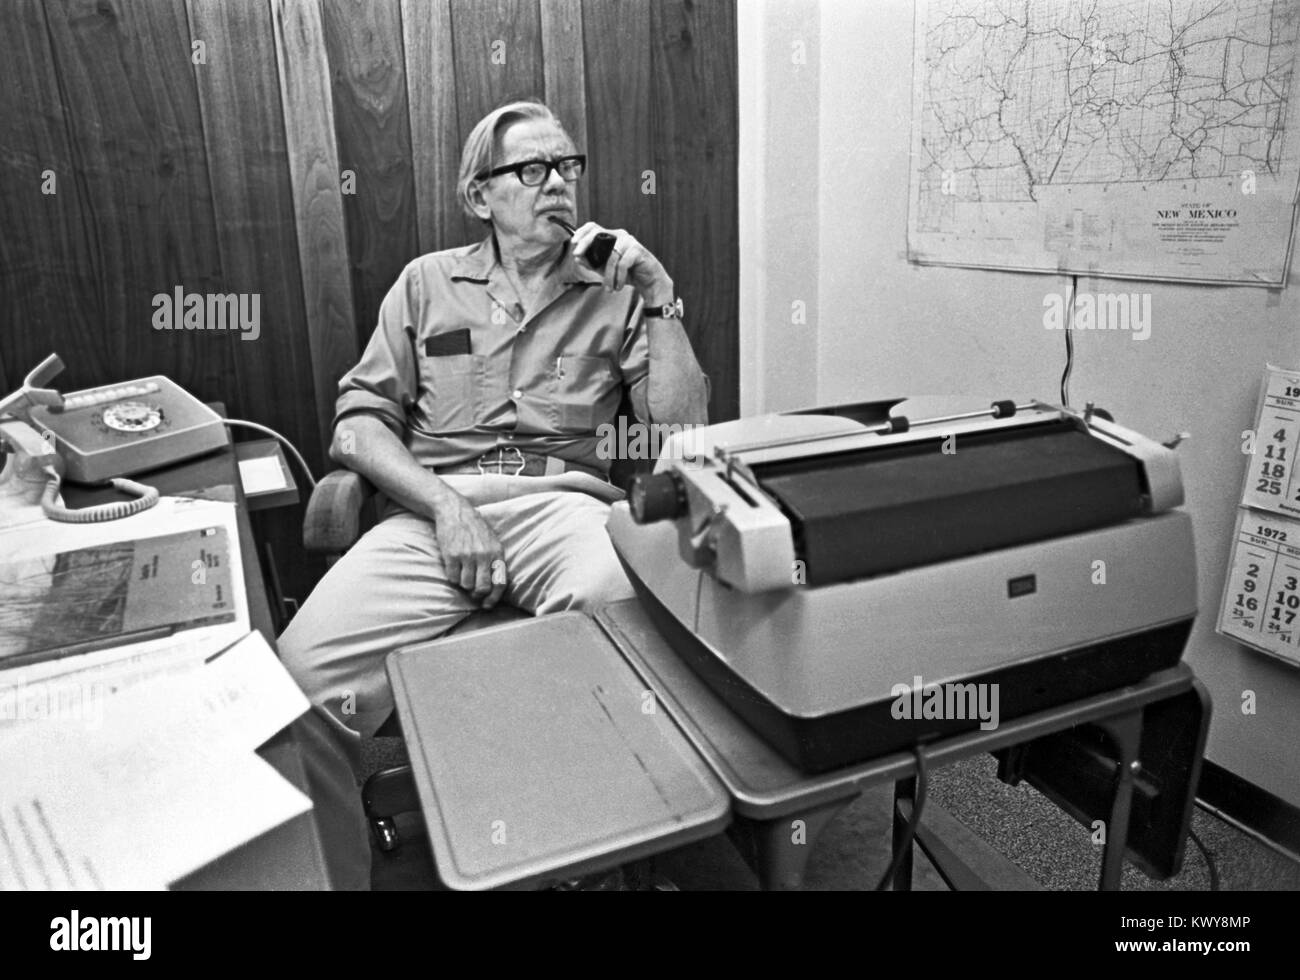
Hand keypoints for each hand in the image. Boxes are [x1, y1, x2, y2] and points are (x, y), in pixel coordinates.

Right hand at [431, 493, 507, 608]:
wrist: (455, 511)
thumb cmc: (475, 528)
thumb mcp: (492, 541)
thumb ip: (495, 561)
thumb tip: (494, 587)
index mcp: (497, 552)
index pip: (500, 583)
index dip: (494, 598)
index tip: (487, 605)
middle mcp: (484, 555)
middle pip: (482, 588)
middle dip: (477, 595)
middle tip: (472, 593)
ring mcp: (467, 555)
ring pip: (466, 585)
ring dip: (463, 584)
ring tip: (462, 574)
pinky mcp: (452, 555)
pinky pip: (453, 578)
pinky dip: (452, 577)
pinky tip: (453, 567)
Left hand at [571, 222, 673, 307]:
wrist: (648, 281)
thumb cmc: (626, 273)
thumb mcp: (605, 269)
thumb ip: (592, 263)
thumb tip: (577, 257)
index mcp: (611, 237)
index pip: (594, 227)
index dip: (582, 232)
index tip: (573, 243)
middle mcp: (620, 235)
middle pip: (599, 233)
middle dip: (585, 243)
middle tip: (577, 256)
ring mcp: (630, 241)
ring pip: (611, 256)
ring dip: (608, 276)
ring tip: (609, 289)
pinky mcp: (638, 250)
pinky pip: (622, 264)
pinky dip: (619, 278)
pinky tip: (619, 286)